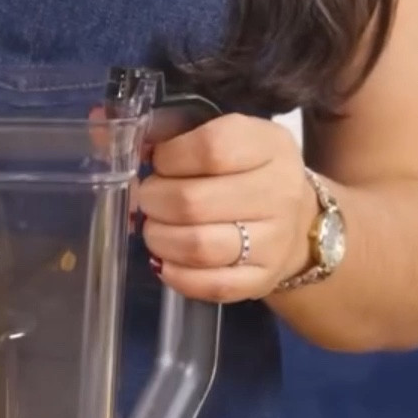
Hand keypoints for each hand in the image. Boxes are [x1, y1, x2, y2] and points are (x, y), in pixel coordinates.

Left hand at [136, 114, 317, 302]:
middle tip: (148, 198)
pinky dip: (177, 275)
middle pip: (194, 202)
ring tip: (154, 228)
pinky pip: (211, 285)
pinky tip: (165, 260)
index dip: (170, 157)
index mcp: (269, 145)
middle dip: (154, 200)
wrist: (298, 220)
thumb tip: (119, 135)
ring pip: (199, 247)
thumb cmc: (248, 170)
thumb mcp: (226, 135)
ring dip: (160, 238)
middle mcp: (279, 193)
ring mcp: (275, 241)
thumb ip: (175, 132)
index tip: (158, 161)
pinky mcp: (263, 279)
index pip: (211, 149)